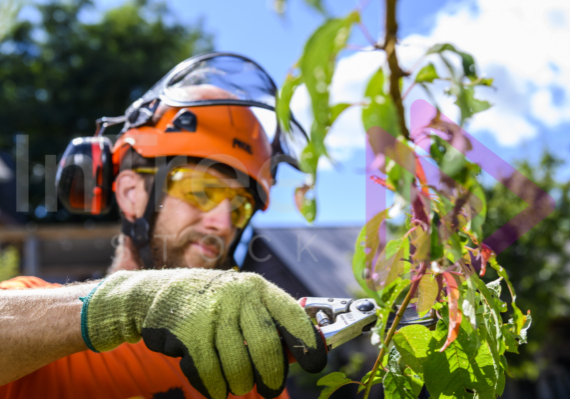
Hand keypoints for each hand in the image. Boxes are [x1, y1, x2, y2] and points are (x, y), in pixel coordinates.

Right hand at [80, 269, 326, 398]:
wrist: (157, 294)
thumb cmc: (212, 304)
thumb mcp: (244, 304)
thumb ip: (272, 324)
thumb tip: (304, 350)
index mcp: (257, 288)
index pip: (292, 315)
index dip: (308, 342)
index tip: (317, 363)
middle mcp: (237, 295)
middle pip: (267, 347)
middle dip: (271, 376)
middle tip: (270, 388)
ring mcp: (212, 312)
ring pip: (239, 366)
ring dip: (240, 383)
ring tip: (237, 383)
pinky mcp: (188, 331)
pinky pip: (211, 375)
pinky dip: (215, 388)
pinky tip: (216, 387)